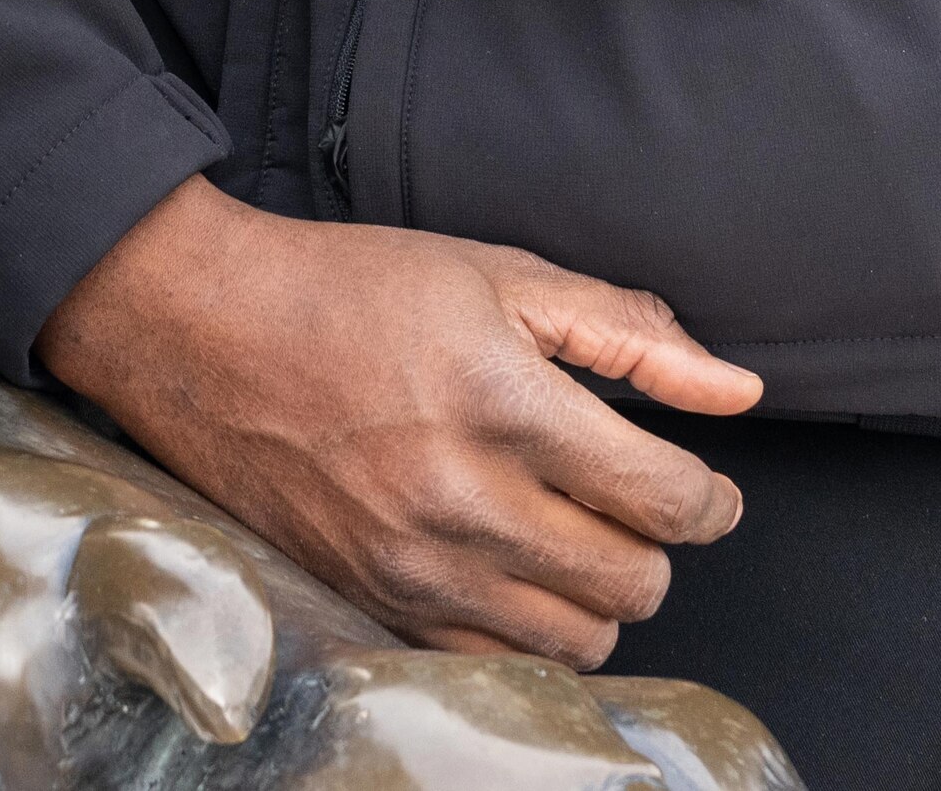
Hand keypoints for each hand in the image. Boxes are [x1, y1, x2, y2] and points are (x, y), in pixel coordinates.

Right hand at [35, 180, 760, 666]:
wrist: (203, 333)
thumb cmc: (349, 291)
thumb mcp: (498, 275)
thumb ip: (629, 332)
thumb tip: (737, 391)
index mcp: (507, 405)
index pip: (667, 501)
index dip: (711, 499)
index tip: (704, 487)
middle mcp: (465, 500)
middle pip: (634, 583)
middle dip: (653, 545)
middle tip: (627, 502)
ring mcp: (416, 566)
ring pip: (578, 641)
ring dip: (594, 595)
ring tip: (566, 535)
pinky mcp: (376, 604)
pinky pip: (498, 666)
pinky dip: (527, 632)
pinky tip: (510, 573)